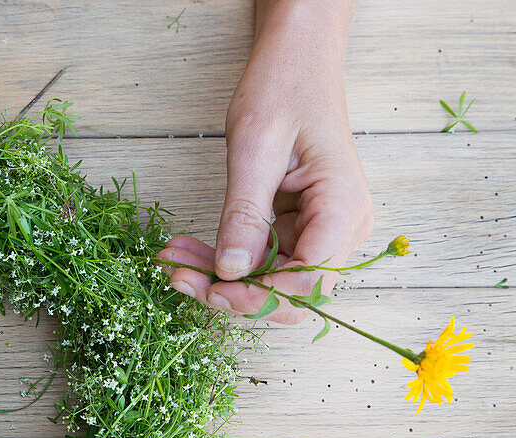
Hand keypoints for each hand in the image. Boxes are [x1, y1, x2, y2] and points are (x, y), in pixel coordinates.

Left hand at [161, 0, 372, 323]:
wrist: (295, 62)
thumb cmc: (284, 88)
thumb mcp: (255, 149)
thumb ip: (245, 214)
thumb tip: (231, 271)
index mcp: (342, 209)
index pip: (307, 282)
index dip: (258, 297)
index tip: (210, 286)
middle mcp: (341, 228)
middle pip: (290, 294)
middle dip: (233, 294)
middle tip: (180, 278)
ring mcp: (321, 231)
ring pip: (271, 282)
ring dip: (219, 279)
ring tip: (173, 260)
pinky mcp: (299, 228)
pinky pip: (261, 260)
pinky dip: (223, 260)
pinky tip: (186, 250)